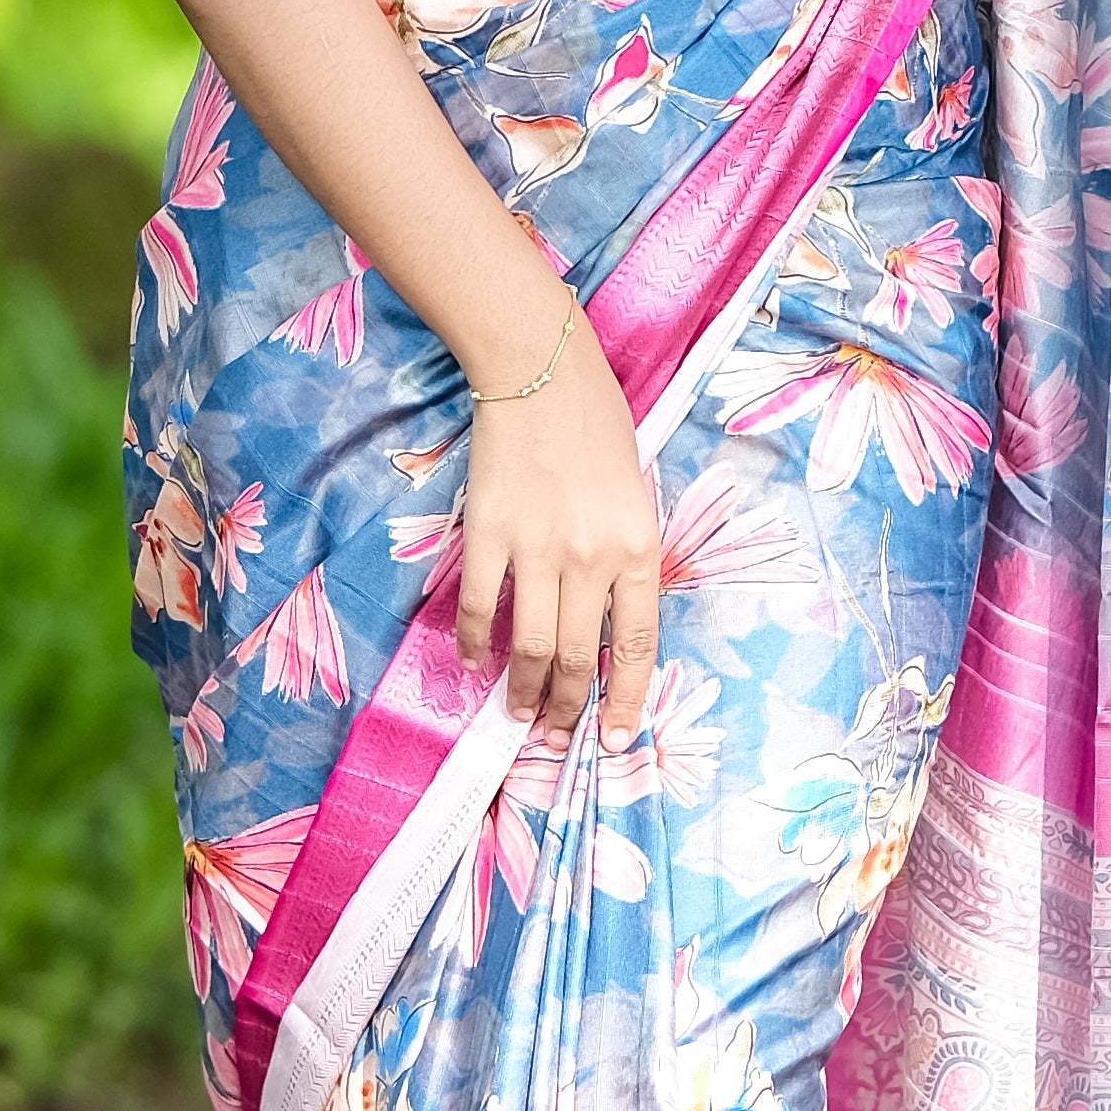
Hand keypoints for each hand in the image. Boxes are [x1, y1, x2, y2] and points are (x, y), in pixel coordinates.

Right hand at [456, 313, 666, 744]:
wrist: (542, 372)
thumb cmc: (597, 427)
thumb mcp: (634, 495)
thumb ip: (623, 557)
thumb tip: (603, 620)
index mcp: (638, 548)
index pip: (638, 645)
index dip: (624, 700)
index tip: (611, 739)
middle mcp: (592, 557)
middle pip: (580, 658)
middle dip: (566, 709)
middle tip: (552, 735)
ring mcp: (538, 548)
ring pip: (532, 647)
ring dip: (523, 690)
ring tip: (517, 713)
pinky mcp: (489, 534)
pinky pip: (480, 607)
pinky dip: (474, 642)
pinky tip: (472, 660)